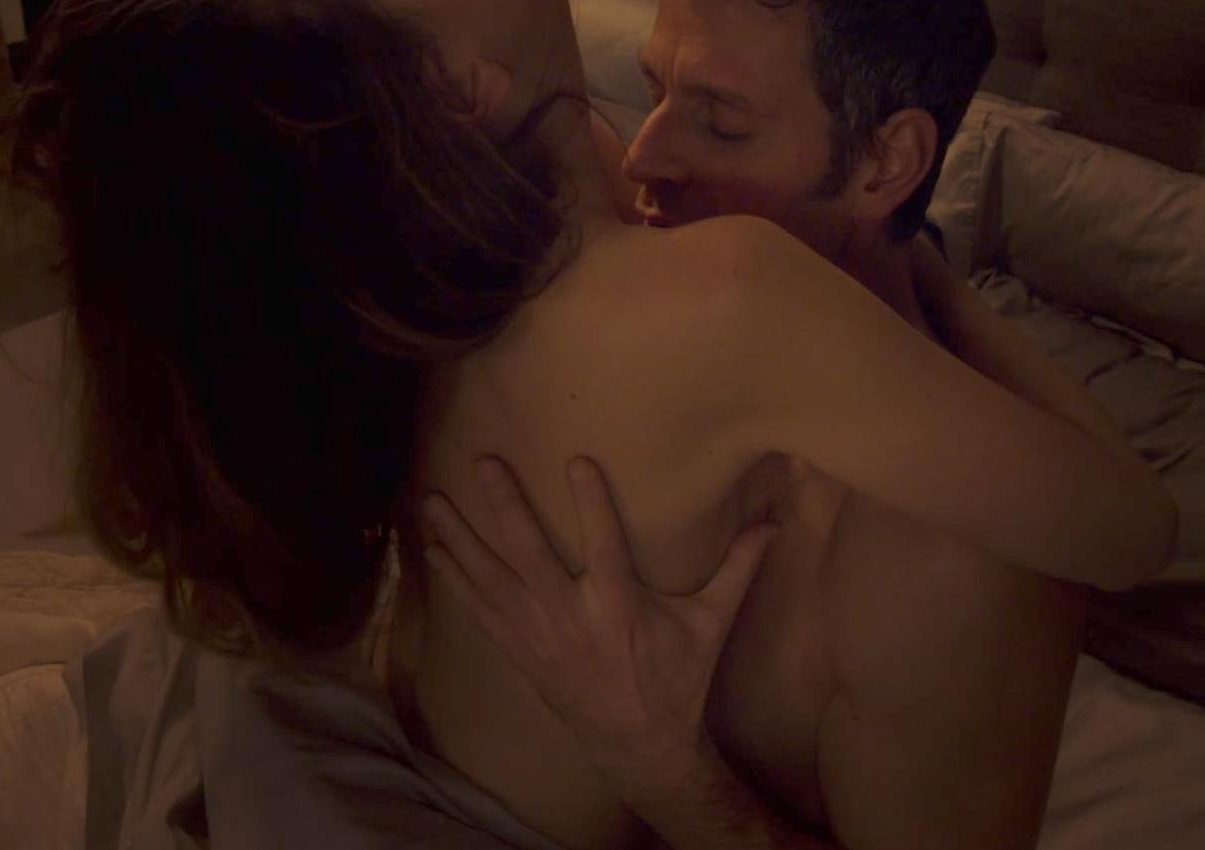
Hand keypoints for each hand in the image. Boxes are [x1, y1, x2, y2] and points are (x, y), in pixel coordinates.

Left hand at [420, 456, 778, 786]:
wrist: (639, 745)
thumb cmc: (676, 680)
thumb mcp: (710, 625)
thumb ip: (737, 569)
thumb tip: (774, 524)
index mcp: (618, 606)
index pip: (603, 543)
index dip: (590, 501)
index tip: (575, 459)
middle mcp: (570, 618)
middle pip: (528, 554)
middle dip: (503, 507)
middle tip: (482, 462)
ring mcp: (538, 636)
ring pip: (490, 580)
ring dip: (459, 539)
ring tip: (431, 501)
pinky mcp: (520, 652)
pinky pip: (479, 611)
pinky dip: (455, 580)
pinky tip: (433, 551)